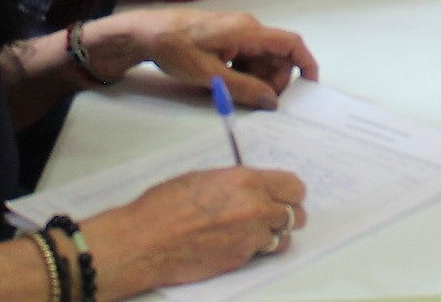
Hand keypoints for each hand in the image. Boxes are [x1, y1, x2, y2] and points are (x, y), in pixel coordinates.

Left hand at [83, 8, 317, 109]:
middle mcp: (247, 27)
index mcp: (247, 31)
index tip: (310, 86)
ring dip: (258, 78)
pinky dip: (245, 72)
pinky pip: (247, 56)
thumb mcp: (209, 75)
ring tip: (237, 94)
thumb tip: (272, 102)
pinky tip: (228, 84)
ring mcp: (236, 31)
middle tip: (259, 101)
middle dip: (275, 80)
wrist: (145, 34)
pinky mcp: (226, 37)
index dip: (305, 63)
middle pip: (277, 55)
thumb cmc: (176, 50)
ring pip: (261, 58)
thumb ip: (243, 89)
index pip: (289, 43)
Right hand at [83, 164, 308, 295]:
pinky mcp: (239, 261)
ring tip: (253, 232)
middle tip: (272, 215)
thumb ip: (237, 183)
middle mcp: (255, 208)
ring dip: (273, 234)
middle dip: (286, 214)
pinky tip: (235, 244)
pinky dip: (254, 250)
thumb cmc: (165, 205)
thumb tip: (252, 187)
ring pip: (282, 238)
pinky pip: (260, 254)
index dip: (291, 192)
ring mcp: (249, 238)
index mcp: (246, 181)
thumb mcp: (205, 178)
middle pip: (296, 214)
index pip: (294, 187)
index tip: (284, 195)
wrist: (144, 242)